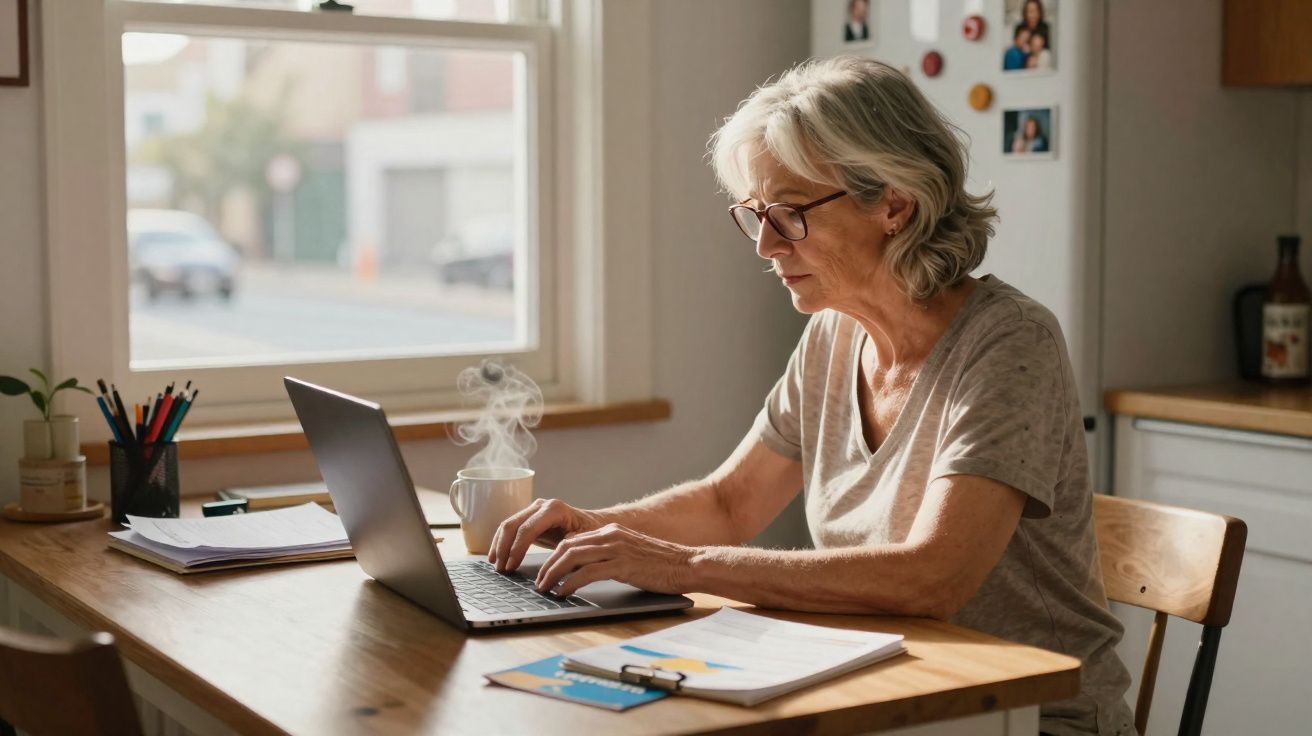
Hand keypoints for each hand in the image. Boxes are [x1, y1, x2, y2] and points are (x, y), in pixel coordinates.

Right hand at [488, 498, 601, 572]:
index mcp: (555, 509)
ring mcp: (534, 509)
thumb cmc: (591, 532)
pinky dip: (501, 542)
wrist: (593, 523)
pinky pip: (510, 529)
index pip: (528, 529)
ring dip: (499, 546)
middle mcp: (542, 505)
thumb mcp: (585, 540)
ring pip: (508, 526)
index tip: (511, 566)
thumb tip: (558, 556)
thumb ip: (570, 546)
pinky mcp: (529, 518)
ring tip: (496, 565)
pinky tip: (497, 556)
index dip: (516, 549)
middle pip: (513, 525)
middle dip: (503, 548)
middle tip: (500, 569)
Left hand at [534, 523, 695, 596]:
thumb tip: (585, 570)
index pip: (572, 540)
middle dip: (547, 566)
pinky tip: (564, 593)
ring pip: (572, 557)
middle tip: (539, 583)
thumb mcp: (631, 554)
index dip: (553, 556)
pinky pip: (587, 573)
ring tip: (545, 589)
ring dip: (553, 574)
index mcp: (611, 531)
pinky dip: (570, 583)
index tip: (544, 572)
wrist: (689, 564)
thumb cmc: (662, 564)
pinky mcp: (623, 565)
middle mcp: (611, 535)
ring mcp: (617, 549)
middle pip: (566, 547)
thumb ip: (609, 556)